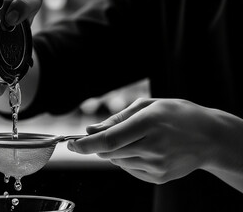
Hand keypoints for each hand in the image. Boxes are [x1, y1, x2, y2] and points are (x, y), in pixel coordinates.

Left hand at [67, 98, 234, 184]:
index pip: (108, 140)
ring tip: (136, 138)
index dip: (85, 144)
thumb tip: (91, 130)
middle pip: (109, 153)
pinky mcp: (159, 178)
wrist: (211, 137)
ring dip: (115, 151)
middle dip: (97, 145)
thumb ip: (117, 119)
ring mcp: (157, 165)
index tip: (71, 144)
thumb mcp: (148, 106)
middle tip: (101, 135)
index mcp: (149, 124)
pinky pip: (130, 169)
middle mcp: (152, 147)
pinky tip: (145, 149)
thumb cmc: (178, 115)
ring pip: (117, 161)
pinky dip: (128, 159)